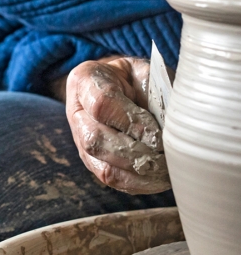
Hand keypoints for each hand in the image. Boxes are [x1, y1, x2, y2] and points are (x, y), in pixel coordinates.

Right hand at [65, 57, 169, 194]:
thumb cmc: (135, 79)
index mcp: (84, 80)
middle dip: (135, 152)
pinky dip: (138, 183)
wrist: (117, 86)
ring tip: (166, 171)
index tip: (159, 132)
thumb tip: (178, 120)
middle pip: (95, 139)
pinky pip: (111, 179)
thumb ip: (158, 87)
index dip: (132, 122)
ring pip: (102, 165)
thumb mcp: (146, 71)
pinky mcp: (91, 161)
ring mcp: (80, 139)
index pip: (101, 104)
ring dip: (138, 172)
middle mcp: (75, 112)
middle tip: (165, 156)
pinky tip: (159, 179)